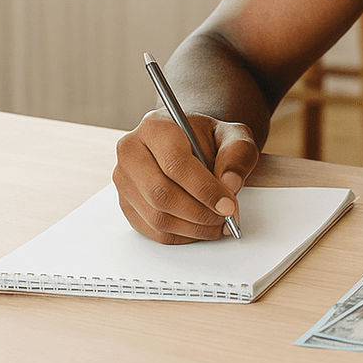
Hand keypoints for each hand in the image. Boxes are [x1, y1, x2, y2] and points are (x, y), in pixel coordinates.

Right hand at [113, 110, 258, 243]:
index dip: (204, 189)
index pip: (175, 164)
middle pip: (161, 194)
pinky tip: (202, 227)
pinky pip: (153, 230)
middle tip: (226, 217)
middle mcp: (131, 152)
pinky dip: (182, 235)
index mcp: (155, 127)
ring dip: (193, 228)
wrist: (191, 142)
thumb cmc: (210, 138)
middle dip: (200, 213)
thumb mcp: (234, 135)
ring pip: (156, 217)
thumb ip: (237, 155)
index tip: (228, 204)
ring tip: (219, 223)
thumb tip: (230, 184)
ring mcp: (125, 181)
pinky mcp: (127, 204)